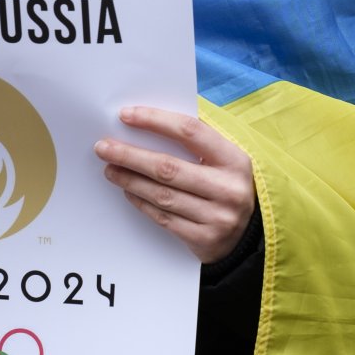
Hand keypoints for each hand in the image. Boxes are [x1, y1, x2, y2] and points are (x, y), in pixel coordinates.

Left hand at [95, 106, 255, 263]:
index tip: (126, 115)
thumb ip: (197, 143)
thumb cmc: (228, 186)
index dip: (155, 121)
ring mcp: (216, 216)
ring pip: (162, 195)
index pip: (190, 132)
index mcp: (235, 160)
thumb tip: (148, 124)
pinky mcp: (204, 239)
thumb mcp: (226, 161)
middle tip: (104, 147)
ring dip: (130, 180)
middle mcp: (228, 188)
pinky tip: (129, 191)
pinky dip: (142, 203)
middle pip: (168, 167)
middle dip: (131, 156)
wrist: (250, 234)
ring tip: (110, 169)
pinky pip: (164, 218)